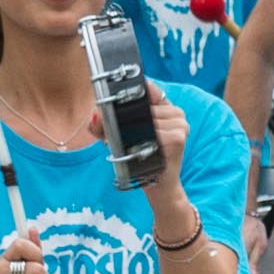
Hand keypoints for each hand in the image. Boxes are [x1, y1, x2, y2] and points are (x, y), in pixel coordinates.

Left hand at [104, 59, 174, 188]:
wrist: (159, 185)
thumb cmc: (139, 158)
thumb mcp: (117, 139)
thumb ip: (101, 126)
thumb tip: (94, 115)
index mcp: (164, 107)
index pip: (148, 88)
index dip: (132, 94)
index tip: (117, 102)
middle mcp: (176, 112)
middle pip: (145, 106)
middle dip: (128, 119)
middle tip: (123, 135)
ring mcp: (180, 124)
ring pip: (149, 119)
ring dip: (136, 132)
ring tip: (136, 146)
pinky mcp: (178, 137)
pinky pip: (155, 133)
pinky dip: (144, 142)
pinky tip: (144, 150)